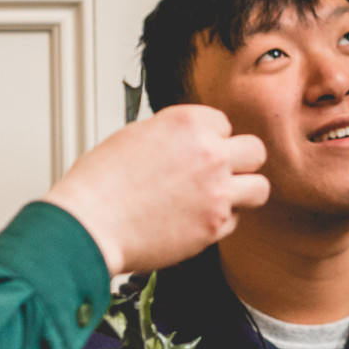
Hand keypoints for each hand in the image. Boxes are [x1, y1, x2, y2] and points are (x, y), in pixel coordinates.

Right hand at [42, 103, 267, 274]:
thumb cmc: (99, 183)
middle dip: (239, 162)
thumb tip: (189, 142)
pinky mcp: (214, 225)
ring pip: (259, 188)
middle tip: (222, 173)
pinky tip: (194, 221)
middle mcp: (209, 153)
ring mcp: (216, 190)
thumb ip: (174, 135)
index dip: (211, 140)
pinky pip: (235, 221)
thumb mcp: (136, 135)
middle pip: (255, 151)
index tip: (199, 152)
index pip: (224, 124)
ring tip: (220, 198)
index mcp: (188, 123)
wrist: (89, 224)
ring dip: (242, 193)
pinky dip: (219, 223)